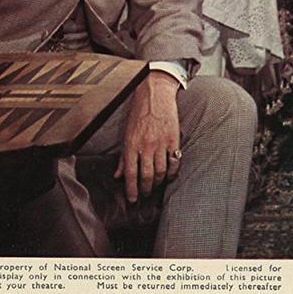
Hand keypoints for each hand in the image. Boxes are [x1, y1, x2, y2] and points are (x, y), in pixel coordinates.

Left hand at [114, 71, 180, 202]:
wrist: (155, 94)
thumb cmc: (138, 112)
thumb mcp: (126, 133)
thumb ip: (123, 156)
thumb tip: (118, 175)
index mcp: (131, 145)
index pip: (130, 174)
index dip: (131, 190)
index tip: (133, 199)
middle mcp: (146, 146)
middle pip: (147, 176)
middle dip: (146, 189)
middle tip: (145, 194)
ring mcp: (161, 143)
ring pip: (161, 171)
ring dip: (158, 182)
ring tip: (156, 186)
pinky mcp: (173, 139)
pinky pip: (174, 161)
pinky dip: (172, 172)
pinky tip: (170, 176)